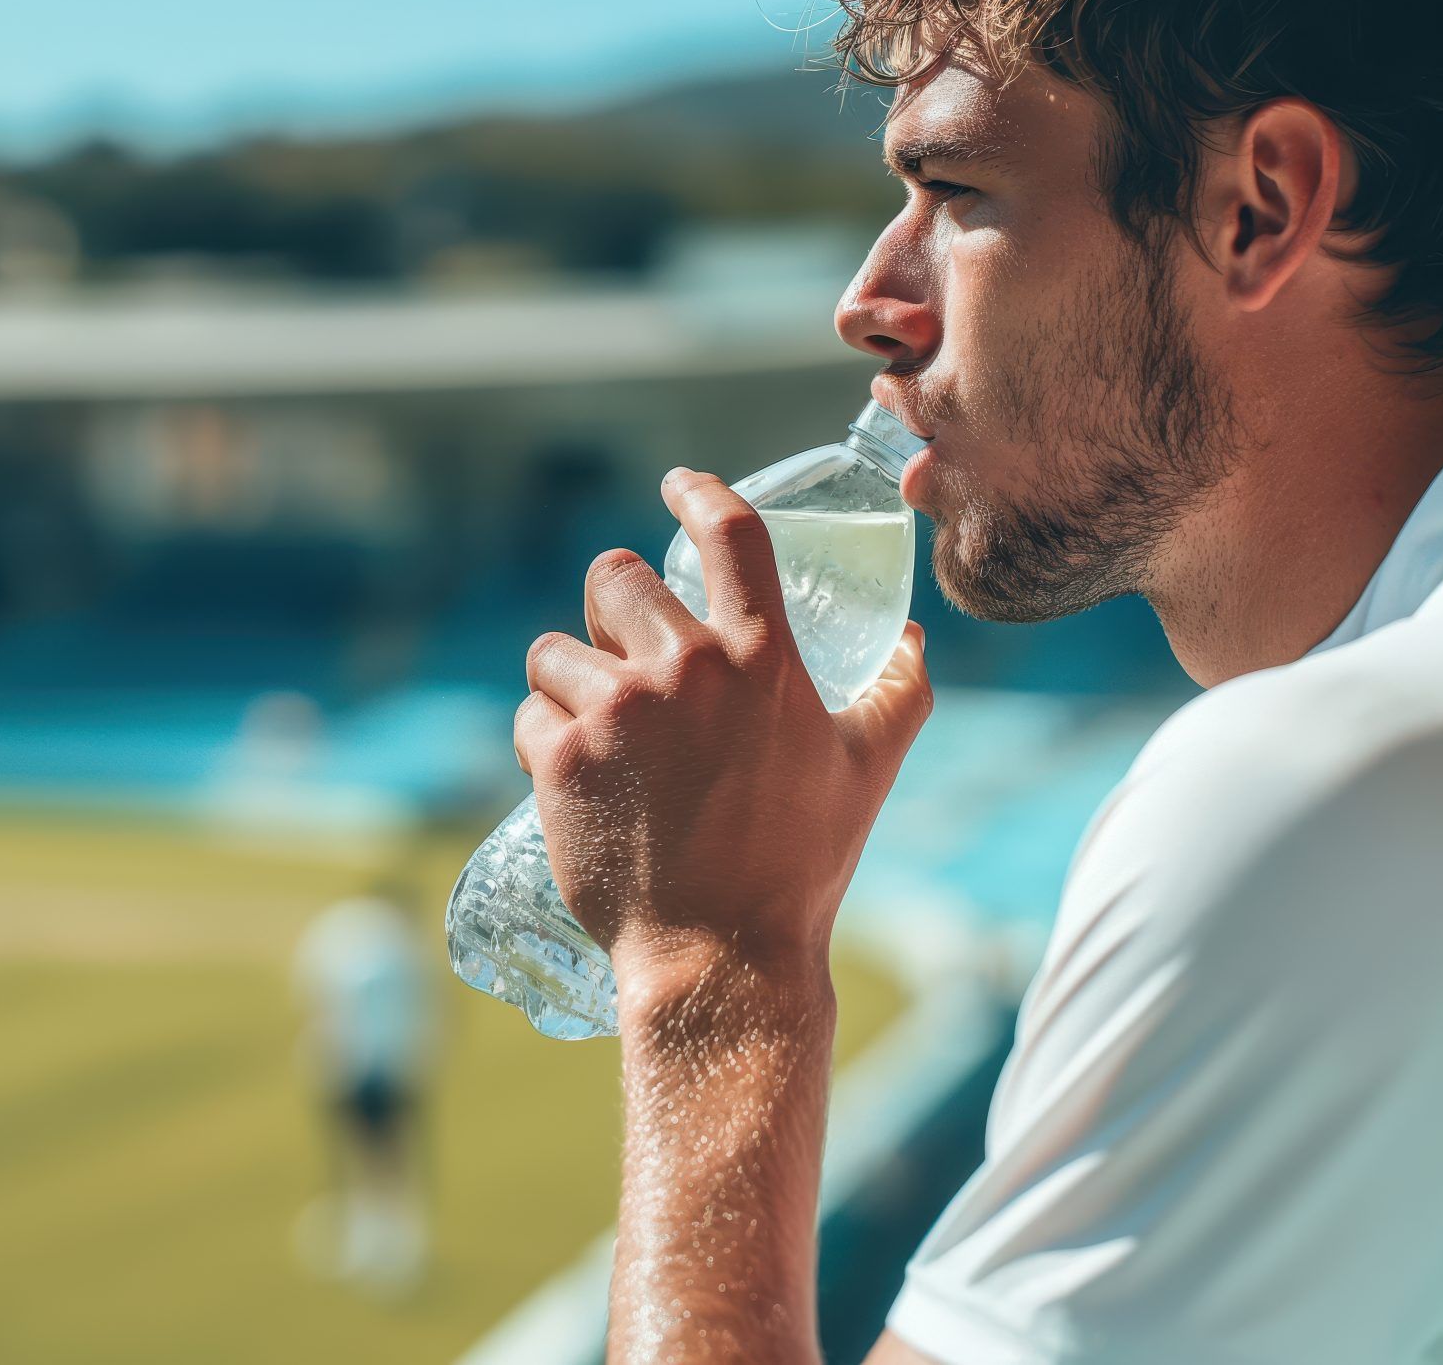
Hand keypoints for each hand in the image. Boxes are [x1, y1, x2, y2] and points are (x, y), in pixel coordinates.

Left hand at [515, 467, 932, 989]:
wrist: (722, 956)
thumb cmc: (801, 864)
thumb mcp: (867, 768)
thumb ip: (900, 690)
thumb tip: (912, 637)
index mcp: (762, 659)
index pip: (728, 534)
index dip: (698, 494)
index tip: (678, 487)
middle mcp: (687, 669)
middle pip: (613, 578)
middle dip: (611, 608)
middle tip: (621, 653)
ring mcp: (617, 711)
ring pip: (556, 649)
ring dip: (570, 678)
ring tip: (598, 728)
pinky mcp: (560, 757)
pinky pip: (530, 713)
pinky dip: (545, 737)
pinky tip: (575, 773)